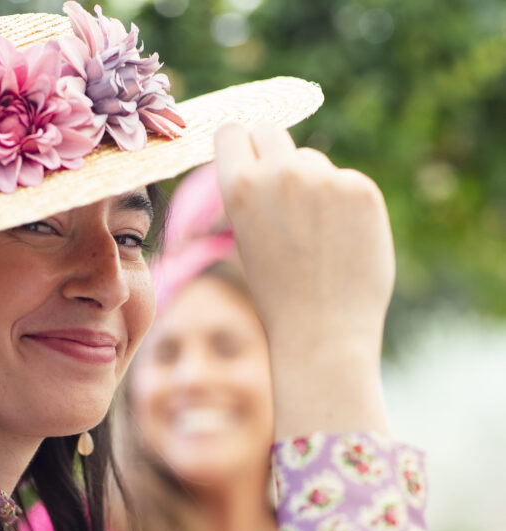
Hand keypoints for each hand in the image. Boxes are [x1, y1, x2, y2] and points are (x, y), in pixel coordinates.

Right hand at [214, 124, 392, 437]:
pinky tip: (343, 245)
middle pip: (272, 132)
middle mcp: (280, 172)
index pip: (232, 132)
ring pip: (314, 162)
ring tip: (316, 241)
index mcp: (239, 188)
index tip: (247, 160)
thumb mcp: (248, 239)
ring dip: (314, 186)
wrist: (322, 334)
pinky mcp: (361, 189)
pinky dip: (347, 208)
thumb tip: (277, 160)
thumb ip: (258, 195)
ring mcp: (324, 178)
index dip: (239, 146)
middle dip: (275, 156)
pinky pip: (348, 183)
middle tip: (284, 198)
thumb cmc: (280, 297)